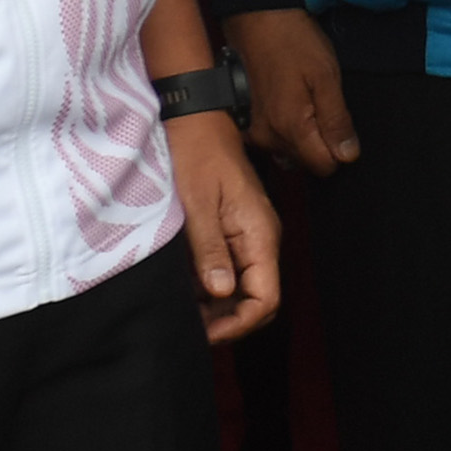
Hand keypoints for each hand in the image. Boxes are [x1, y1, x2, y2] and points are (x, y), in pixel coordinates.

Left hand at [168, 110, 283, 340]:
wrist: (195, 117)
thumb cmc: (196, 153)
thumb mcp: (197, 203)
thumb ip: (210, 250)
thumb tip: (221, 292)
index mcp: (260, 234)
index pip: (267, 298)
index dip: (239, 323)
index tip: (205, 332)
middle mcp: (261, 238)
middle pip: (257, 298)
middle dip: (226, 319)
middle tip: (190, 327)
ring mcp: (248, 233)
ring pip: (242, 286)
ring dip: (215, 304)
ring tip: (183, 309)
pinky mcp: (233, 228)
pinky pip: (229, 267)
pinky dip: (209, 283)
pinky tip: (184, 285)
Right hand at [223, 7, 358, 175]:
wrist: (256, 16)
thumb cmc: (293, 41)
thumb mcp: (326, 76)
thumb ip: (337, 120)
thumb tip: (348, 156)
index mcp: (290, 129)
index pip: (324, 167)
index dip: (339, 149)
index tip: (338, 121)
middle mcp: (267, 138)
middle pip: (305, 163)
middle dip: (320, 143)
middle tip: (322, 104)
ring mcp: (253, 131)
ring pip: (289, 153)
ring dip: (302, 138)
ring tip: (305, 101)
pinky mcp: (246, 122)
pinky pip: (273, 141)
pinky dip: (285, 131)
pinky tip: (289, 103)